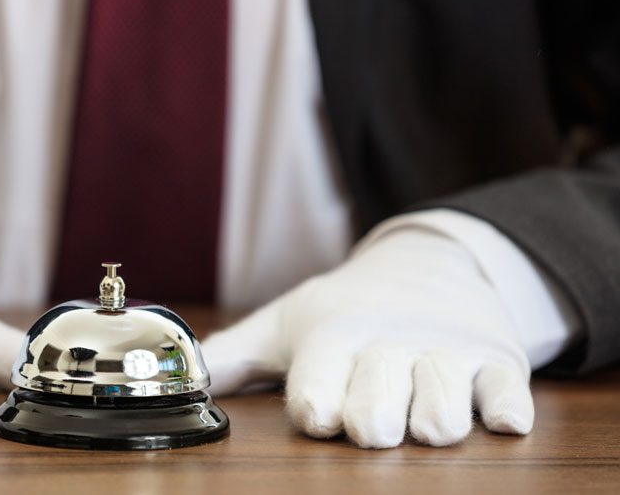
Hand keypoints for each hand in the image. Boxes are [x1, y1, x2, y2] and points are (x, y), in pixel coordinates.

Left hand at [202, 228, 533, 447]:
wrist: (430, 263)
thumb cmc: (347, 309)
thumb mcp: (286, 323)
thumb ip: (232, 357)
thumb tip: (180, 382)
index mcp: (333, 338)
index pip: (319, 380)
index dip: (317, 403)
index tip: (318, 416)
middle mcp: (389, 346)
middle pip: (379, 403)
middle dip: (373, 420)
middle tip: (371, 426)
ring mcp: (447, 354)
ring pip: (442, 407)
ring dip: (433, 422)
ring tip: (424, 419)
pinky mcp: (498, 362)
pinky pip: (509, 396)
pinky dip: (503, 411)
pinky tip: (494, 415)